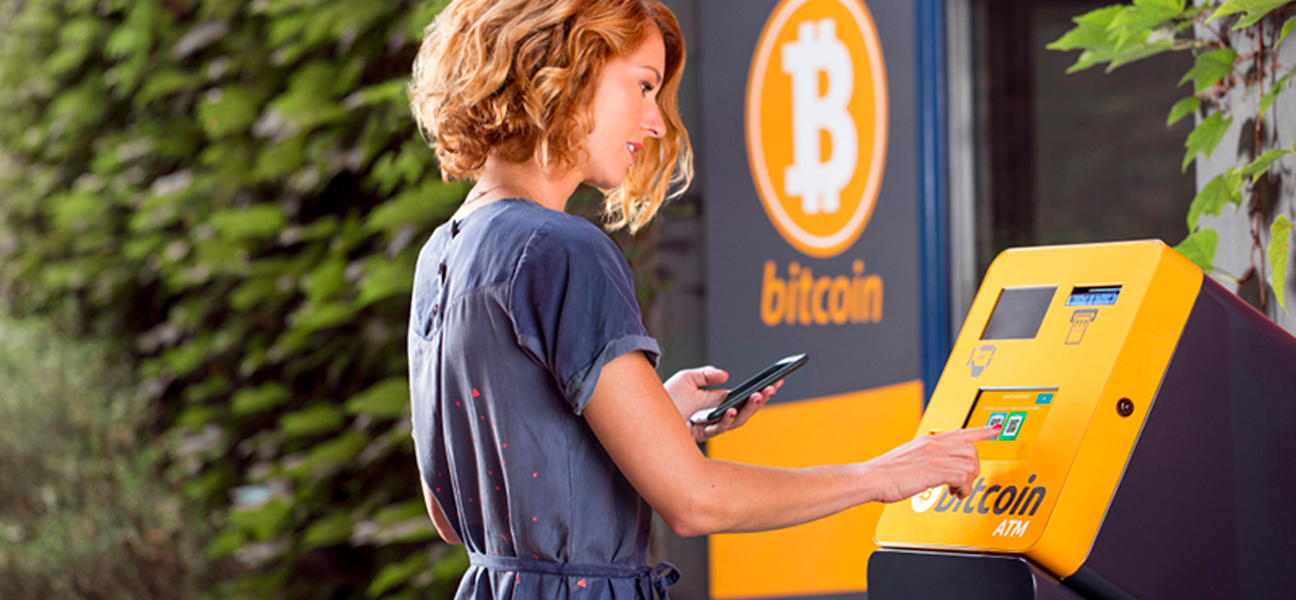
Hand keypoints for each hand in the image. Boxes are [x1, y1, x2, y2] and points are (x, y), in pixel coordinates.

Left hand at [663, 366, 781, 442]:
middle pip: (747, 411)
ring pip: (737, 421)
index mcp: (719, 402)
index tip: (778, 380)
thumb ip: (707, 374)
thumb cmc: (667, 396)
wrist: (646, 411)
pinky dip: (726, 419)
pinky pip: (718, 428)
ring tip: (757, 395)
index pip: (746, 397)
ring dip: (749, 409)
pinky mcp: (701, 433)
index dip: (762, 390)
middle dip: (761, 400)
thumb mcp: (688, 378)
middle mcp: (718, 415)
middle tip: (773, 387)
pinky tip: (730, 408)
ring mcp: (711, 426)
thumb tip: (726, 376)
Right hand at [862, 425, 1000, 502]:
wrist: (871, 478)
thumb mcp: (907, 459)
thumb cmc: (883, 474)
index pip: (961, 432)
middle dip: (973, 467)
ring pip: (970, 462)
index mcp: (927, 441)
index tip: (995, 429)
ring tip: (957, 490)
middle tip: (964, 481)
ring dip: (969, 480)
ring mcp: (934, 456)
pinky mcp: (935, 470)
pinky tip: (954, 493)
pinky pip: (964, 477)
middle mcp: (933, 445)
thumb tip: (932, 468)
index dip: (981, 431)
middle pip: (971, 449)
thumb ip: (924, 459)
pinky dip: (964, 488)